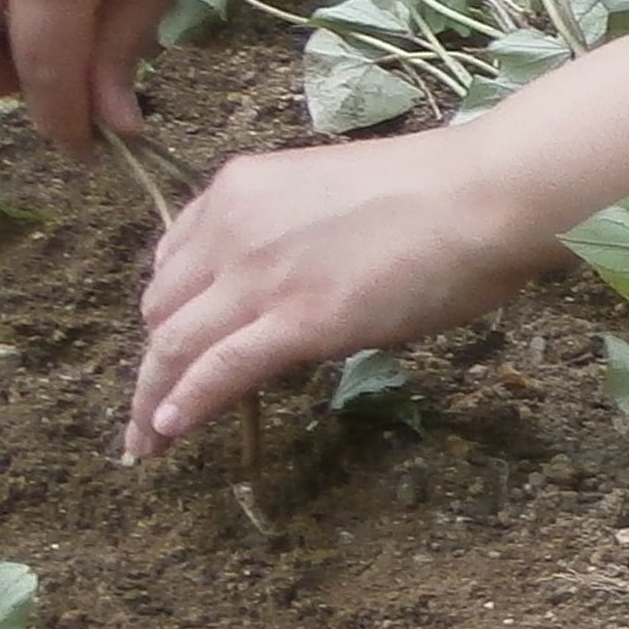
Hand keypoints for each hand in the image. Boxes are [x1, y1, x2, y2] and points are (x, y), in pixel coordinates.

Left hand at [129, 127, 568, 455]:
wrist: (478, 199)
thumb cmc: (436, 195)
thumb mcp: (330, 199)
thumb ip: (295, 235)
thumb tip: (304, 281)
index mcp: (238, 189)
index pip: (174, 260)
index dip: (170, 310)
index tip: (177, 345)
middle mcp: (230, 228)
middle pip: (162, 307)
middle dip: (154, 360)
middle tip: (156, 403)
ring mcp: (259, 277)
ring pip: (176, 344)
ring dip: (153, 396)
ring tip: (150, 438)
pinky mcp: (298, 323)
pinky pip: (221, 369)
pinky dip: (185, 404)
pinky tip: (169, 431)